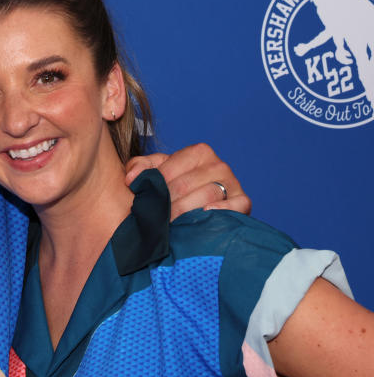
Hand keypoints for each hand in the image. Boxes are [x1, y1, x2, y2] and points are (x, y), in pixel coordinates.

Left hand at [125, 143, 251, 218]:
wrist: (198, 209)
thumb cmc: (174, 188)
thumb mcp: (156, 172)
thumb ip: (141, 168)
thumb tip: (132, 178)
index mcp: (199, 152)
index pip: (169, 169)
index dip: (153, 186)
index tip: (141, 199)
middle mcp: (218, 164)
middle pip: (185, 185)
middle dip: (166, 203)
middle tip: (153, 218)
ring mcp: (233, 183)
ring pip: (206, 194)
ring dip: (185, 211)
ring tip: (170, 224)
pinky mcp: (243, 202)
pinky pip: (236, 205)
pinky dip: (220, 211)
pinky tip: (203, 216)